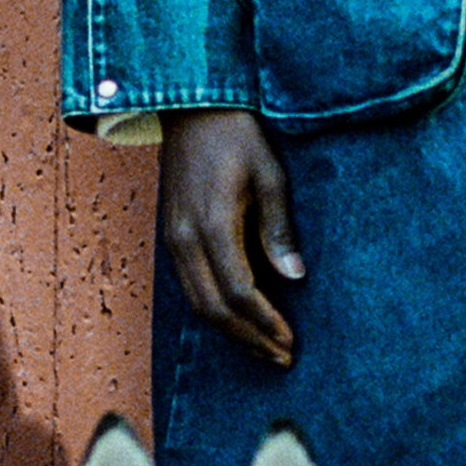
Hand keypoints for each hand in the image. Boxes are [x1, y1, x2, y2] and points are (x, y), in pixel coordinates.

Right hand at [160, 110, 304, 367]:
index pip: (238, 292)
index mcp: (212, 223)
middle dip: (248, 339)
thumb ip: (278, 228)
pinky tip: (238, 320)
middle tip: (281, 357)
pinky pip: (188, 287)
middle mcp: (185, 238)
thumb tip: (295, 278)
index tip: (291, 341)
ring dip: (230, 332)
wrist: (192, 107)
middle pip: (213, 308)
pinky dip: (213, 311)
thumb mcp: (270, 174)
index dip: (265, 323)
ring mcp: (172, 239)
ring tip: (264, 348)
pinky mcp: (170, 236)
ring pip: (196, 303)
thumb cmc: (238, 135)